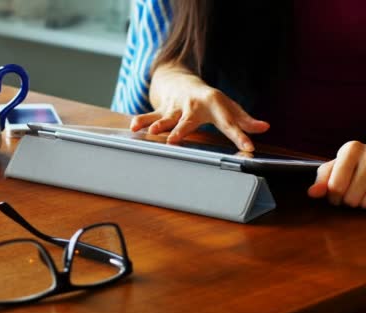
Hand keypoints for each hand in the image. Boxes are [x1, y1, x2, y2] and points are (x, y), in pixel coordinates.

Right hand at [130, 64, 269, 151]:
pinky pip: (150, 115)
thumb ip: (244, 119)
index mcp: (213, 105)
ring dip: (160, 124)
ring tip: (155, 131)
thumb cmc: (208, 99)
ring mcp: (176, 108)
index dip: (239, 135)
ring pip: (167, 117)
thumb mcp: (228, 106)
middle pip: (190, 120)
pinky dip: (142, 120)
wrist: (179, 79)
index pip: (228, 123)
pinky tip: (134, 128)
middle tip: (178, 140)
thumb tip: (264, 128)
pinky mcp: (162, 110)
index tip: (248, 147)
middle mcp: (193, 106)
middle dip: (184, 129)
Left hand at [308, 141, 365, 207]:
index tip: (335, 192)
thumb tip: (311, 193)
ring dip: (358, 203)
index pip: (335, 186)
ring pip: (363, 203)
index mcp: (352, 149)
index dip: (332, 195)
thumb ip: (321, 181)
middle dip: (345, 201)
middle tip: (348, 193)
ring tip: (359, 192)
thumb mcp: (334, 169)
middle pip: (349, 198)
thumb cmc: (351, 166)